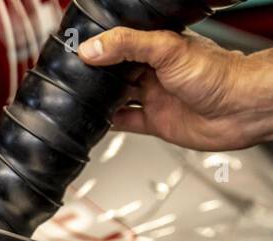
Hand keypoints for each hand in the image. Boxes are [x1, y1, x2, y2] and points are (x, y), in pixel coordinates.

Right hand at [78, 28, 272, 149]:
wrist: (240, 108)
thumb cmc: (218, 74)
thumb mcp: (167, 49)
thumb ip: (128, 46)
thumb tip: (92, 48)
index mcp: (159, 48)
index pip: (121, 45)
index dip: (100, 48)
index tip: (78, 52)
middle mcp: (155, 72)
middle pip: (116, 72)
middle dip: (96, 74)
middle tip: (72, 77)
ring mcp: (155, 97)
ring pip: (118, 97)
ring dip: (100, 99)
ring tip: (78, 98)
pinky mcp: (156, 122)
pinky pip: (126, 122)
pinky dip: (109, 123)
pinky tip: (96, 122)